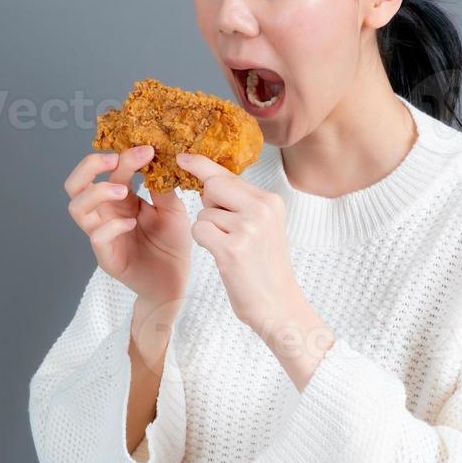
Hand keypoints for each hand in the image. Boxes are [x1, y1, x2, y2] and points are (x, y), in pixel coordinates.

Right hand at [64, 145, 191, 310]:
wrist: (175, 281)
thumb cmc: (171, 244)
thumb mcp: (172, 209)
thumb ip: (162, 186)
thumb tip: (156, 158)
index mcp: (120, 199)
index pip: (109, 170)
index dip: (124, 155)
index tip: (147, 149)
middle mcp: (105, 214)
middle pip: (75, 185)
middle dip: (89, 167)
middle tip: (114, 160)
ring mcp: (102, 235)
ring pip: (77, 208)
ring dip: (98, 192)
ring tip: (124, 191)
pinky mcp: (106, 256)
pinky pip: (96, 236)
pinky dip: (111, 225)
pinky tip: (132, 223)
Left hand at [175, 152, 298, 327]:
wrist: (278, 305)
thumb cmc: (265, 267)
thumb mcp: (262, 227)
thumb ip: (241, 201)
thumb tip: (206, 179)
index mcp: (271, 201)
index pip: (229, 175)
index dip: (202, 165)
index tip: (183, 157)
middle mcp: (262, 209)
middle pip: (213, 186)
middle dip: (208, 205)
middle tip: (226, 229)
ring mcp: (247, 228)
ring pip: (204, 212)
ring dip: (208, 230)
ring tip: (232, 248)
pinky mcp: (231, 248)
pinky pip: (199, 230)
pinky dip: (204, 242)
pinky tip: (223, 256)